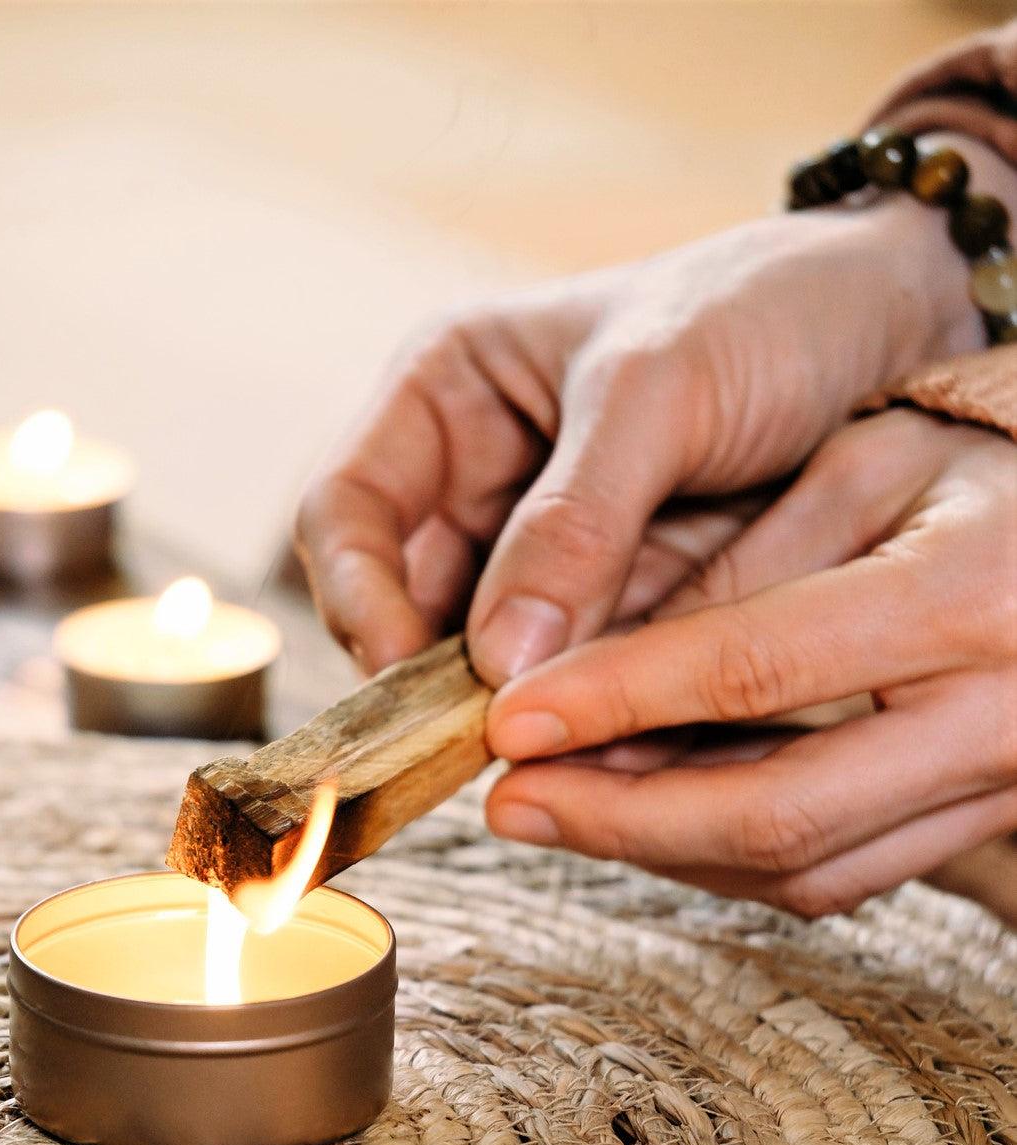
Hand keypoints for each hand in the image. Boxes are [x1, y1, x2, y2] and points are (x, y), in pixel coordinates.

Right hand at [295, 135, 1016, 685]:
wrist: (902, 319)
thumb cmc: (767, 309)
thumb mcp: (661, 387)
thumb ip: (574, 519)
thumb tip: (494, 661)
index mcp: (447, 395)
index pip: (345, 512)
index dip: (355, 595)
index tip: (406, 670)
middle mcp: (477, 480)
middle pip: (402, 603)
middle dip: (437, 676)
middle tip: (490, 732)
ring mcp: (542, 552)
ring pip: (484, 656)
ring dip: (514, 701)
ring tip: (570, 733)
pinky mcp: (608, 604)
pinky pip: (566, 673)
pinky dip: (583, 707)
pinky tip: (620, 727)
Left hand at [485, 410, 1016, 915]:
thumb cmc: (983, 461)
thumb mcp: (861, 465)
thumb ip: (733, 566)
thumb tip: (587, 670)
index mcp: (968, 595)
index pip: (755, 670)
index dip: (617, 703)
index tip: (508, 721)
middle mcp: (1002, 712)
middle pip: (776, 814)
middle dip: (620, 819)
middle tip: (508, 802)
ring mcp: (1003, 782)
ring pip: (802, 866)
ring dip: (660, 850)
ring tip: (554, 809)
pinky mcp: (982, 819)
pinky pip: (838, 872)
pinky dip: (723, 856)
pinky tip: (641, 816)